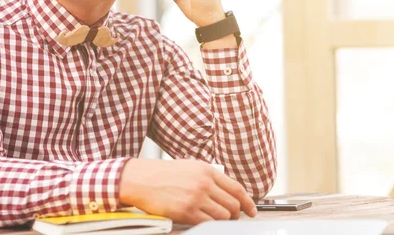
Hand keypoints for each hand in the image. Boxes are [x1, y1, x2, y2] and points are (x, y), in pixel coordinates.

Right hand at [119, 158, 257, 224]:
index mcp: (207, 170)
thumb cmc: (162, 174)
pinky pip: (208, 223)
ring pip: (223, 216)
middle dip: (236, 215)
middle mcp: (204, 183)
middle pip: (233, 204)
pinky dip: (211, 225)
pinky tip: (206, 223)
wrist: (141, 179)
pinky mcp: (187, 211)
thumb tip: (225, 191)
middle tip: (233, 218)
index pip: (237, 188)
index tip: (252, 210)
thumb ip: (208, 177)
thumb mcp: (190, 167)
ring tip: (218, 221)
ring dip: (224, 221)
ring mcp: (197, 198)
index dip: (248, 202)